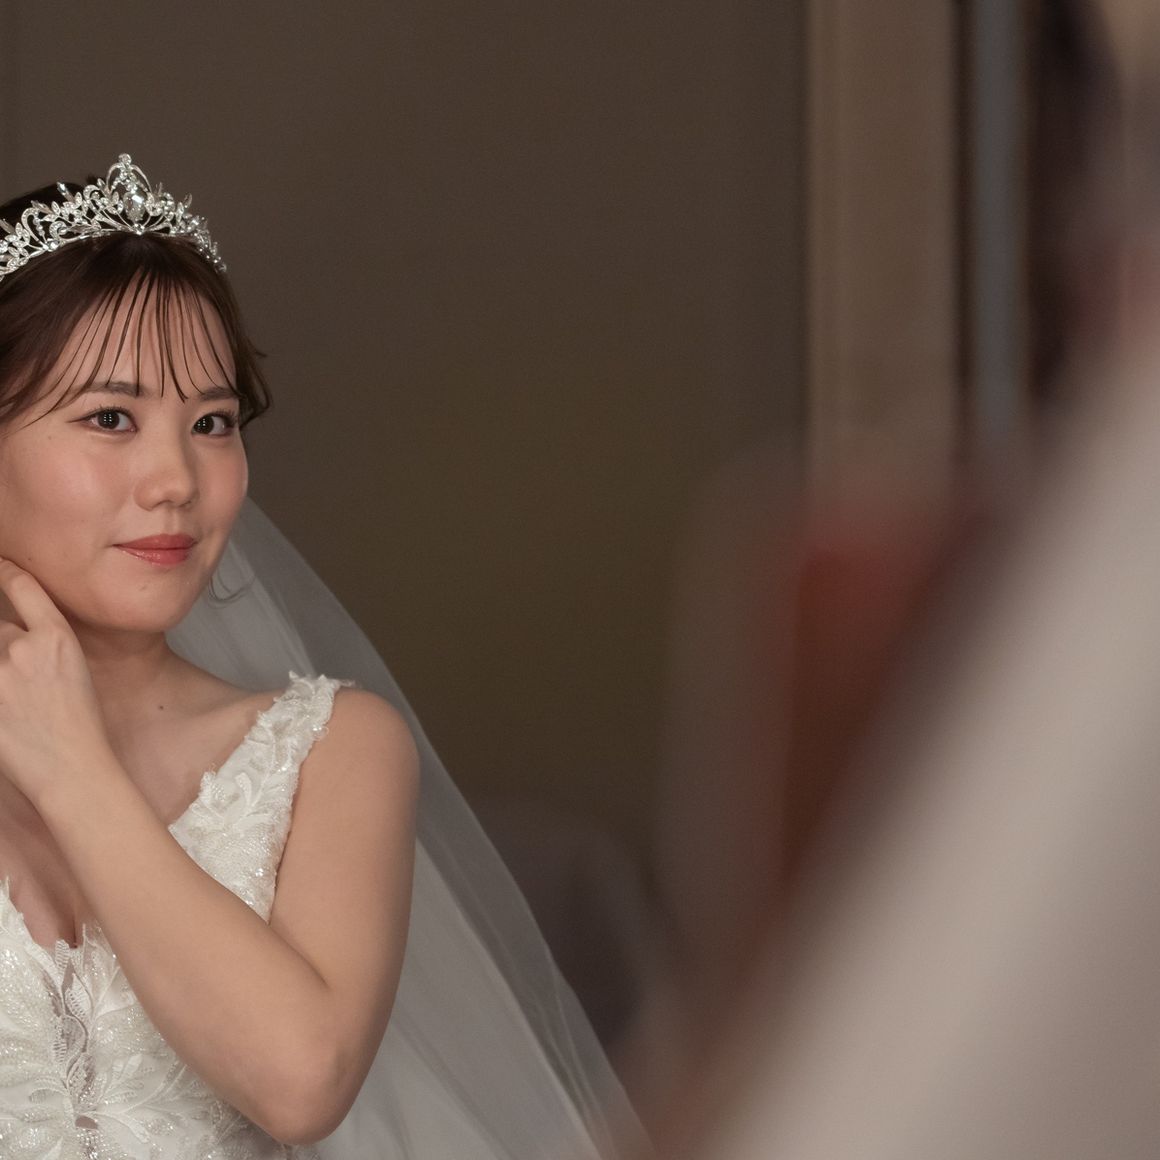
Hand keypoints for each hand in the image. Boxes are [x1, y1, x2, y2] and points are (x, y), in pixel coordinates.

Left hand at [0, 558, 108, 803]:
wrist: (72, 770)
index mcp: (58, 638)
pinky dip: (0, 684)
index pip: (22, 586)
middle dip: (6, 641)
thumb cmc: (78, 729)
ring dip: (4, 667)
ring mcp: (0, 672)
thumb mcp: (74, 674)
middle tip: (14, 661)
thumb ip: (39, 650)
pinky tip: (7, 701)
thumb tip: (12, 639)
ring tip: (15, 691)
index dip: (3, 571)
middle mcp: (25, 647)